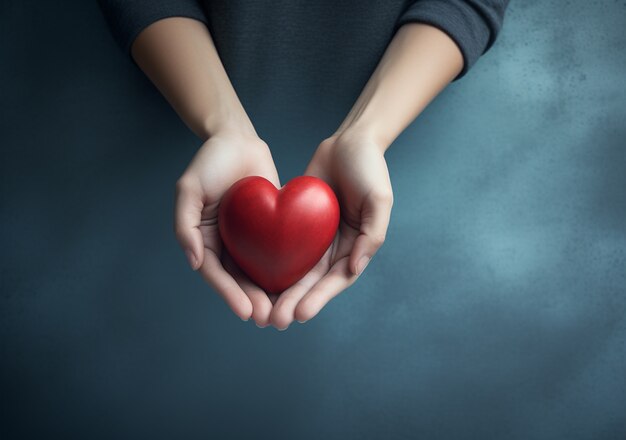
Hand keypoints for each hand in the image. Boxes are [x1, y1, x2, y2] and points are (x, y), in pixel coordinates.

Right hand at [175, 130, 280, 324]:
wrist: (238, 138)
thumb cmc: (210, 161)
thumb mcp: (189, 188)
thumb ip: (185, 224)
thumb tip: (195, 262)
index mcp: (204, 239)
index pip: (216, 273)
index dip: (229, 294)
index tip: (245, 311)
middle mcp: (227, 243)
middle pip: (239, 279)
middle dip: (252, 300)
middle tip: (268, 319)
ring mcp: (248, 237)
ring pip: (259, 271)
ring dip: (269, 292)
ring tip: (282, 312)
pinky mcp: (270, 227)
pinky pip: (277, 250)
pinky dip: (285, 269)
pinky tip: (298, 285)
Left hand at [269, 131, 392, 328]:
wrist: (349, 140)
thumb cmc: (369, 168)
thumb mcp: (379, 199)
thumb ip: (372, 234)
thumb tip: (355, 268)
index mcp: (355, 246)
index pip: (336, 280)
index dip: (319, 299)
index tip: (300, 313)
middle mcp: (334, 246)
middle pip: (312, 281)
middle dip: (294, 302)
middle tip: (275, 320)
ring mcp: (315, 236)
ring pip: (294, 269)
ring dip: (280, 290)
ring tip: (262, 309)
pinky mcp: (297, 222)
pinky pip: (282, 244)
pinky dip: (269, 261)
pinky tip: (252, 275)